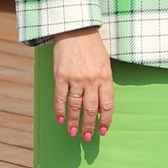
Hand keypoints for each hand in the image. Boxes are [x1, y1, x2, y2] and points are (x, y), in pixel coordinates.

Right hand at [50, 27, 112, 142]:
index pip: (107, 105)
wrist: (75, 29)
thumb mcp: (104, 64)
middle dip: (89, 126)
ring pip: (75, 107)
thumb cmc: (92, 47)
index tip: (102, 131)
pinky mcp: (60, 76)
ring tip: (73, 133)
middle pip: (91, 110)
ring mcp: (75, 79)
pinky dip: (60, 111)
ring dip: (74, 122)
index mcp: (105, 77)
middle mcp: (91, 80)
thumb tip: (101, 106)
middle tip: (87, 138)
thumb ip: (103, 83)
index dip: (105, 120)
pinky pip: (60, 98)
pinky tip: (61, 120)